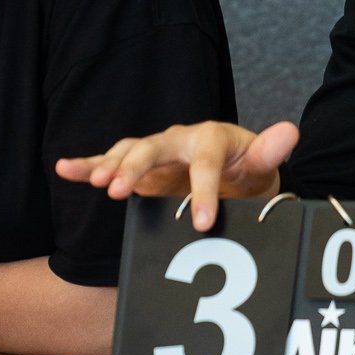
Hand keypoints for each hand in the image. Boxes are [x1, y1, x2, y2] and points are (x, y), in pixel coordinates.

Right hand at [56, 120, 300, 230]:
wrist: (230, 167)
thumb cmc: (245, 167)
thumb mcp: (260, 163)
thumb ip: (270, 152)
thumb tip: (290, 132)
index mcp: (210, 137)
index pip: (204, 162)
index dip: (202, 190)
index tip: (202, 222)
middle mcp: (178, 138)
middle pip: (153, 148)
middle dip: (136, 167)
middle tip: (120, 190)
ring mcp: (155, 151)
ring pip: (129, 152)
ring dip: (111, 166)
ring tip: (98, 183)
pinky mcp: (138, 166)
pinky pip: (110, 161)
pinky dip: (87, 165)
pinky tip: (65, 169)